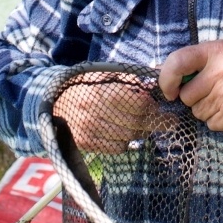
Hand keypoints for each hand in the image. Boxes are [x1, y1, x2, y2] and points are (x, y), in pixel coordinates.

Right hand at [51, 80, 169, 152]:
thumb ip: (128, 79)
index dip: (152, 105)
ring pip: (129, 137)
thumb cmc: (84, 85)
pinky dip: (127, 142)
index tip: (160, 104)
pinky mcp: (86, 144)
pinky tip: (128, 133)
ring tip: (147, 126)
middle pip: (135, 122)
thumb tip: (154, 83)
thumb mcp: (103, 74)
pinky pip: (117, 148)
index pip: (137, 103)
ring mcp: (89, 131)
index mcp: (100, 92)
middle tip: (169, 122)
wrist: (53, 102)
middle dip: (154, 122)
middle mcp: (94, 113)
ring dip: (142, 132)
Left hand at [158, 40, 222, 131]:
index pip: (177, 62)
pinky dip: (220, 121)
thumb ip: (200, 62)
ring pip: (197, 112)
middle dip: (195, 98)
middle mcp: (222, 71)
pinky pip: (210, 124)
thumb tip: (166, 77)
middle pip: (186, 95)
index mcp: (219, 50)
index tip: (169, 89)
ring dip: (208, 110)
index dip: (166, 79)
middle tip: (216, 91)